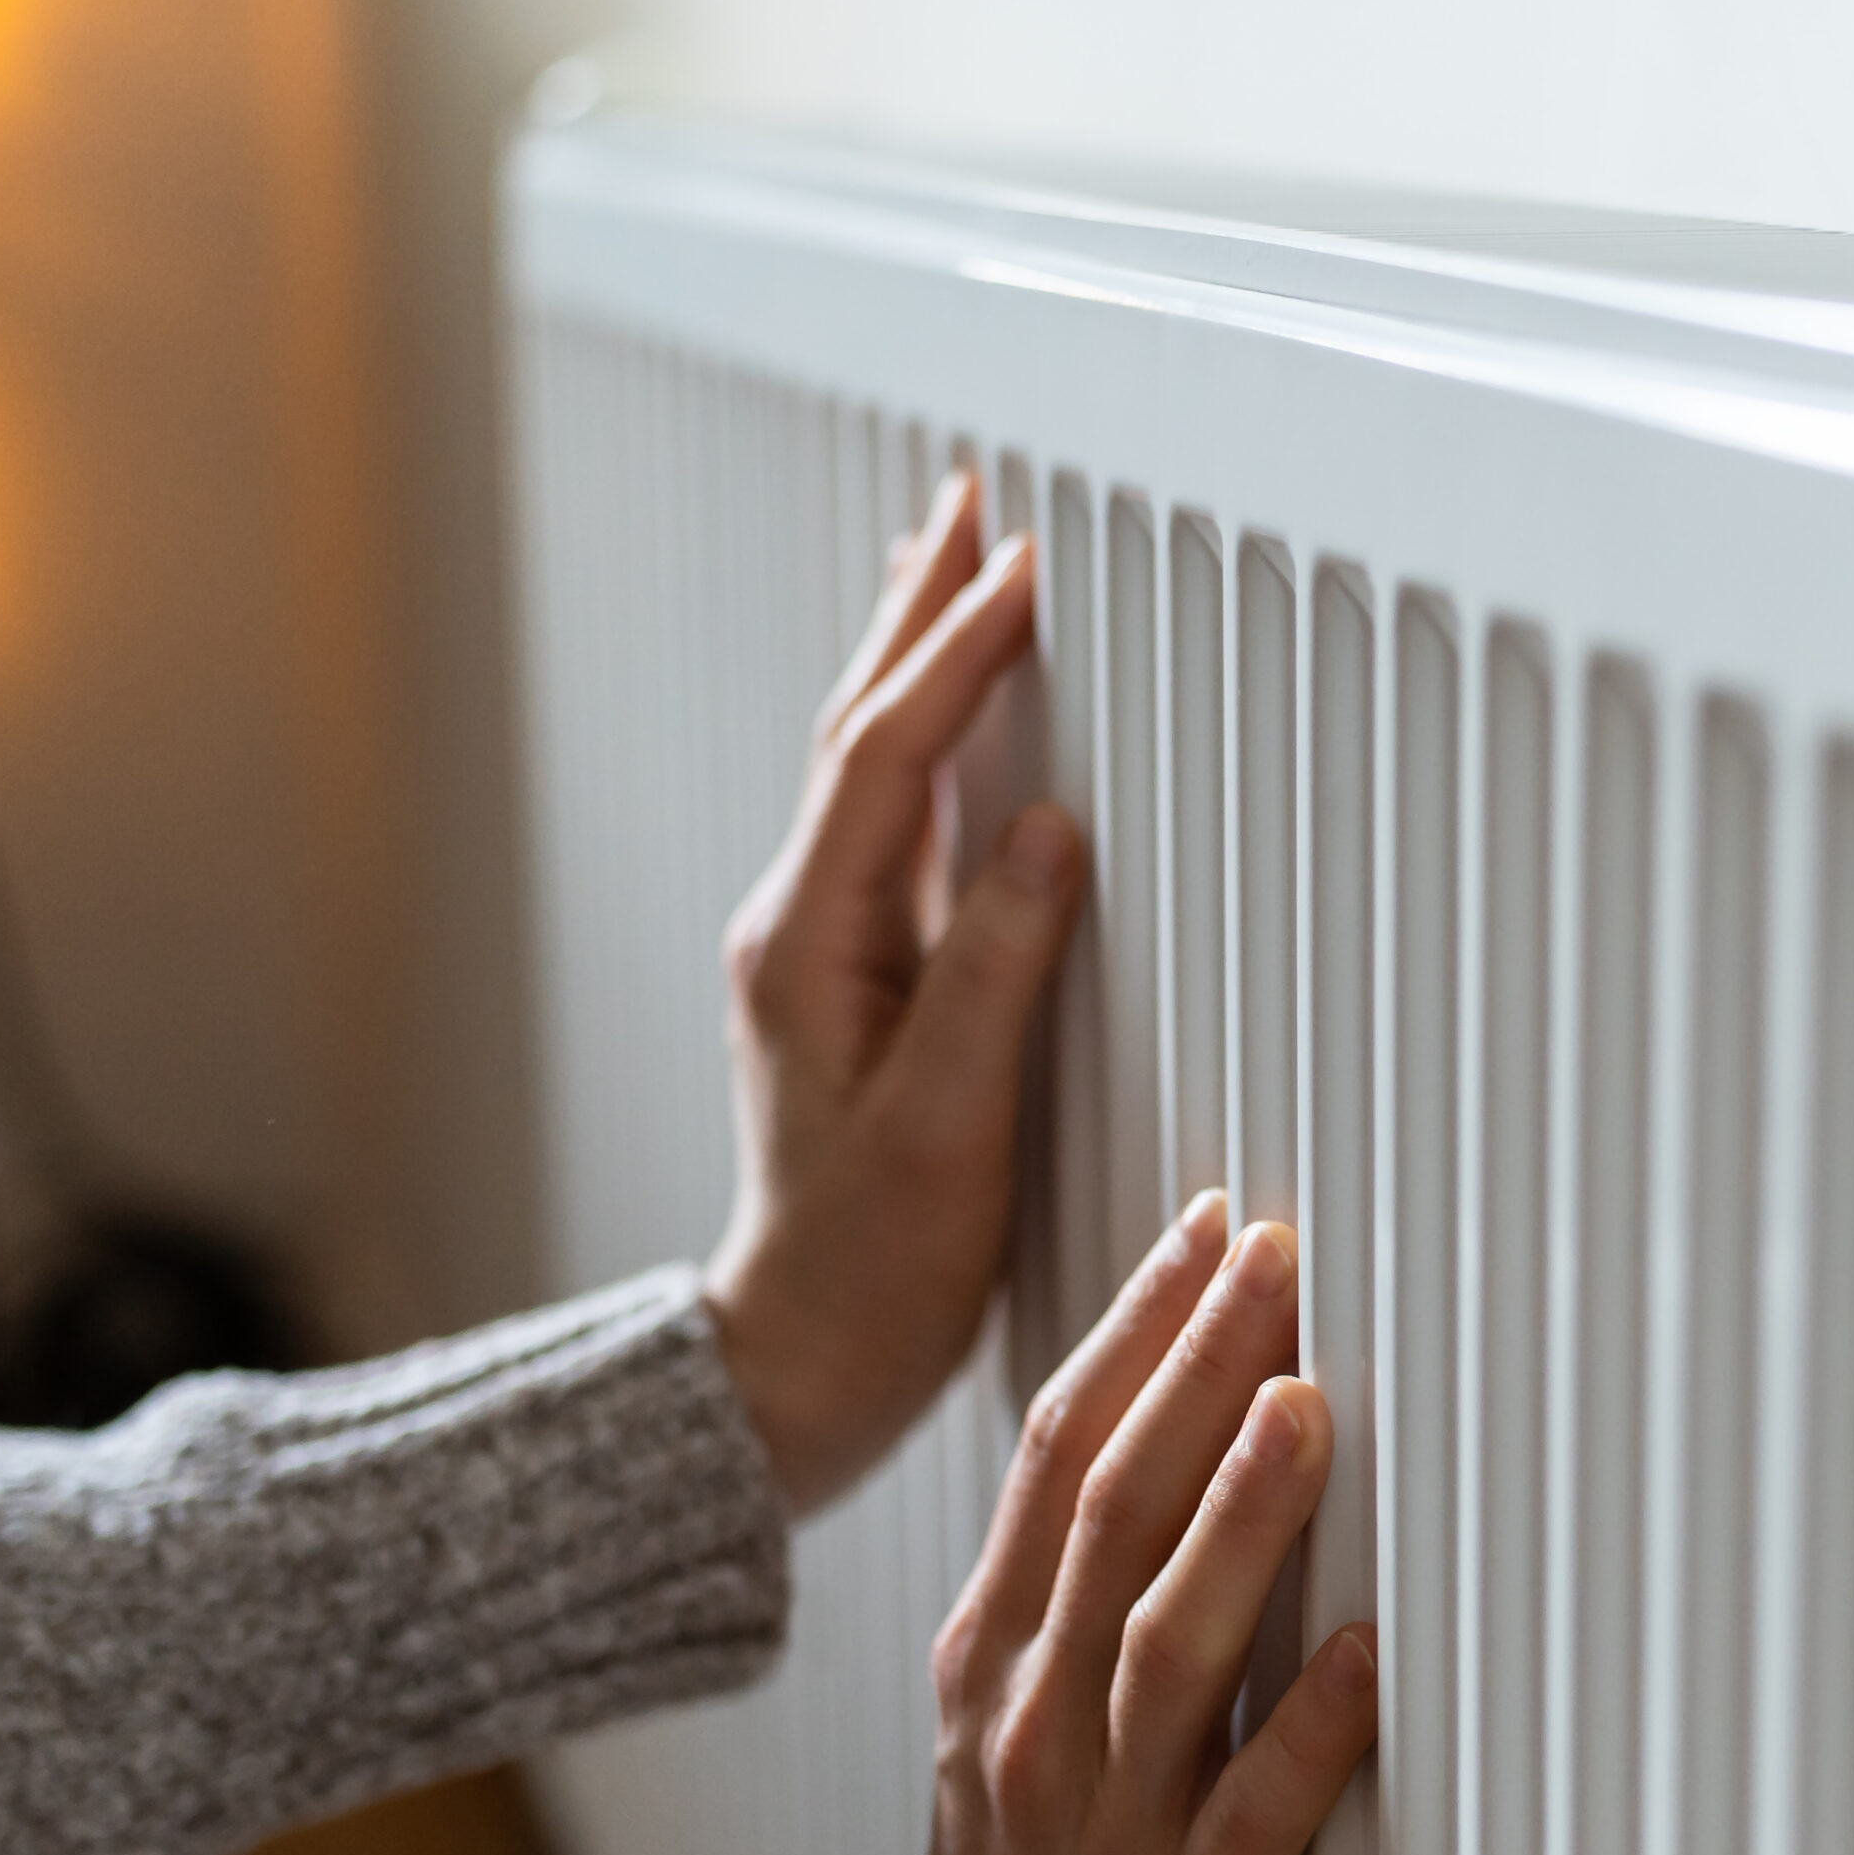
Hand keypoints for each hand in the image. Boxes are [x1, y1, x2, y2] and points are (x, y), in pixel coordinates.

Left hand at [704, 470, 1082, 1512]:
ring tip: (954, 567)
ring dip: (915, 659)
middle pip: (861, 728)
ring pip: (874, 764)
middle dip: (916, 610)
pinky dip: (929, 741)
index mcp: (811, 941)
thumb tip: (1050, 830)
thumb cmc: (873, 1260)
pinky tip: (957, 725)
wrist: (803, 1352)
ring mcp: (827, 946)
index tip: (1023, 564)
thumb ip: (995, 970)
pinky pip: (896, 819)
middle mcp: (804, 923)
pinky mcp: (859, 976)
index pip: (888, 754)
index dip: (957, 651)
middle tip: (967, 502)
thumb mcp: (946, 1122)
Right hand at [919, 1199, 1379, 1854]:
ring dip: (1238, 1520)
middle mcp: (1035, 1720)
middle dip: (1193, 1373)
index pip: (1062, 1454)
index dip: (1137, 1331)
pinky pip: (1250, 1818)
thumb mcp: (1006, 1699)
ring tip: (1302, 1408)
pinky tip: (1368, 1657)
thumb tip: (1180, 1402)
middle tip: (1273, 1259)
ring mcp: (1102, 1825)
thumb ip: (1078, 1569)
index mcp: (995, 1649)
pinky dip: (1309, 1732)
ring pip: (1164, 1646)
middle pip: (1111, 1516)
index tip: (1213, 1229)